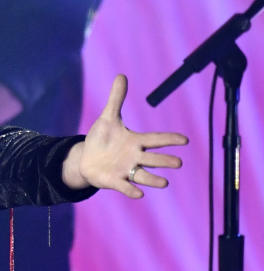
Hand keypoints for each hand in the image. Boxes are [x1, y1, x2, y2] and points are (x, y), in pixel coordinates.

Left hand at [62, 75, 187, 197]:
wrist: (86, 158)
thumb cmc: (102, 139)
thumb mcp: (107, 118)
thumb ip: (116, 99)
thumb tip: (121, 76)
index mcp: (135, 142)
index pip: (155, 139)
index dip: (169, 139)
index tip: (184, 140)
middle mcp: (134, 157)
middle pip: (153, 159)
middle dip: (165, 161)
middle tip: (178, 162)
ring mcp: (125, 170)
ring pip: (143, 176)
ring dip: (153, 180)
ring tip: (165, 182)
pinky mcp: (114, 181)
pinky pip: (125, 187)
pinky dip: (131, 190)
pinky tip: (139, 194)